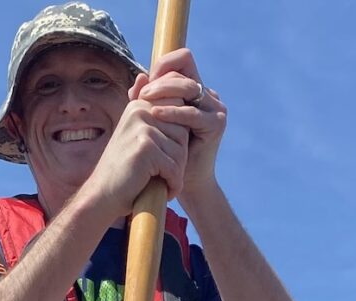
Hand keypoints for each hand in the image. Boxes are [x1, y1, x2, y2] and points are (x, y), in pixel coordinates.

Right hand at [82, 87, 190, 216]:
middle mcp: (140, 112)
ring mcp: (143, 128)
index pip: (177, 114)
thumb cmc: (122, 171)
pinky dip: (173, 184)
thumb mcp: (132, 135)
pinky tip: (163, 191)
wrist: (102, 196)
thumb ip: (144, 111)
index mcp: (139, 106)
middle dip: (179, 159)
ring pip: (180, 151)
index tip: (163, 159)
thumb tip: (144, 75)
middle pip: (182, 133)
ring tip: (162, 183)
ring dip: (176, 174)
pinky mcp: (146, 148)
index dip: (176, 141)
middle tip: (165, 175)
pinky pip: (174, 167)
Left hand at [135, 48, 225, 204]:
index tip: (144, 83)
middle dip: (161, 78)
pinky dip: (173, 112)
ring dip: (165, 90)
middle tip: (143, 92)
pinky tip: (156, 114)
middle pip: (185, 68)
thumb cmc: (166, 152)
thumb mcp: (154, 120)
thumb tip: (139, 76)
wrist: (183, 183)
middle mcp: (208, 96)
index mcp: (195, 91)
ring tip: (145, 101)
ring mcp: (215, 108)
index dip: (162, 66)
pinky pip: (191, 113)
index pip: (181, 61)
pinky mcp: (216, 124)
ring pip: (189, 86)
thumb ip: (147, 99)